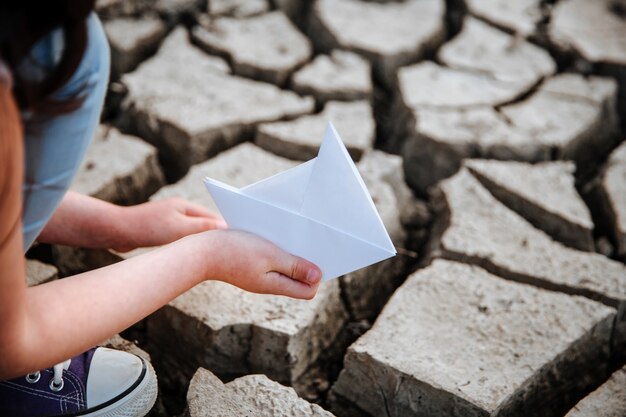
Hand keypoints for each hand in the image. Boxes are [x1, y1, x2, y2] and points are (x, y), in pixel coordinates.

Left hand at [113, 198, 226, 251]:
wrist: (116, 231)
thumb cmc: (147, 228)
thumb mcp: (179, 228)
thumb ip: (202, 228)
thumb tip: (225, 227)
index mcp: (185, 206)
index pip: (213, 217)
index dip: (226, 227)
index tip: (239, 238)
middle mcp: (179, 210)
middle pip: (204, 223)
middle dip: (216, 235)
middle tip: (231, 248)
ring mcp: (169, 219)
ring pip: (193, 231)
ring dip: (202, 241)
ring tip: (215, 253)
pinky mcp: (161, 230)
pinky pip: (181, 237)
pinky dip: (189, 245)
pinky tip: (191, 254)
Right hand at [200, 230, 321, 299]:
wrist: (201, 251)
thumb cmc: (235, 252)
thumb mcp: (270, 256)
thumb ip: (294, 267)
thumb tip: (318, 277)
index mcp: (275, 285)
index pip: (307, 291)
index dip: (315, 276)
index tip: (315, 256)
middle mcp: (268, 284)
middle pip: (297, 280)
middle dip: (305, 263)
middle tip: (306, 244)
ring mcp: (258, 276)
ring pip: (284, 269)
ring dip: (290, 254)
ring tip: (291, 238)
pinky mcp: (249, 266)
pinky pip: (270, 261)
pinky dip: (276, 251)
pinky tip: (273, 238)